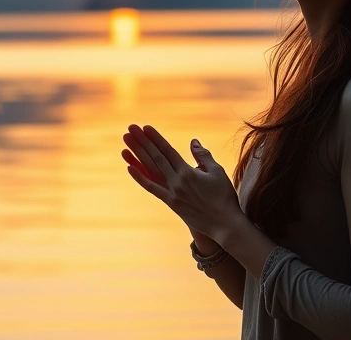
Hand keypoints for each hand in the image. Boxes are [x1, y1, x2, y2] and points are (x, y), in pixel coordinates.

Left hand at [120, 123, 242, 243]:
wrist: (224, 223)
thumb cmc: (224, 196)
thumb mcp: (217, 172)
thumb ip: (203, 156)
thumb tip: (192, 141)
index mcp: (188, 171)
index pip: (168, 150)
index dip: (156, 138)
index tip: (145, 127)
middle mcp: (177, 181)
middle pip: (156, 157)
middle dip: (142, 141)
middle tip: (131, 128)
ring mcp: (172, 193)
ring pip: (151, 170)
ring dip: (138, 154)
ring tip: (126, 142)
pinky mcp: (171, 203)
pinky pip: (152, 189)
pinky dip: (140, 178)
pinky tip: (130, 168)